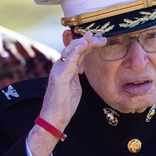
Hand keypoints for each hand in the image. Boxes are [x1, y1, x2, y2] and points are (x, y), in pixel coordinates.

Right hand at [28, 33, 106, 155]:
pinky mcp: (59, 77)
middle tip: (102, 37)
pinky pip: (69, 60)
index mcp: (64, 68)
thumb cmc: (63, 105)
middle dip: (88, 40)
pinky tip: (84, 43)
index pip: (77, 51)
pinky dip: (77, 51)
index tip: (100, 40)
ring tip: (94, 37)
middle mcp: (60, 66)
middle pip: (74, 47)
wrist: (53, 118)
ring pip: (71, 50)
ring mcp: (58, 70)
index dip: (88, 44)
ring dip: (84, 42)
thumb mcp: (74, 86)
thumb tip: (81, 67)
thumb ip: (76, 74)